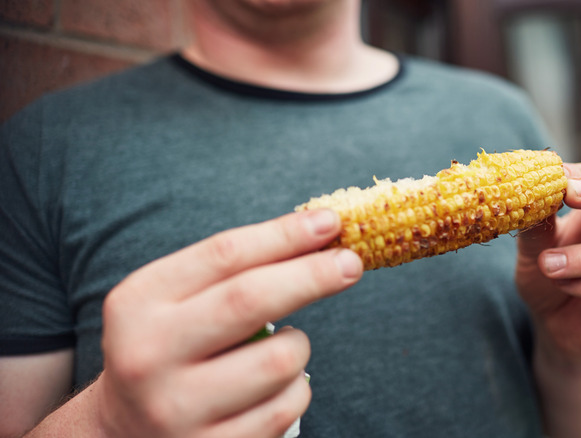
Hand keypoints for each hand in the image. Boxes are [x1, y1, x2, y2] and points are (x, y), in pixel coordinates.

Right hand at [93, 209, 361, 437]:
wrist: (125, 435)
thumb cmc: (171, 350)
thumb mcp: (176, 302)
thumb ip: (235, 268)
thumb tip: (320, 233)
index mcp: (138, 304)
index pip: (224, 255)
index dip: (284, 235)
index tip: (329, 222)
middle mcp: (148, 357)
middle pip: (250, 300)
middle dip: (312, 275)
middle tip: (351, 262)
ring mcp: (177, 411)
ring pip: (280, 360)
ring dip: (298, 347)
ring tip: (280, 350)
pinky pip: (288, 407)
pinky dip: (296, 389)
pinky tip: (272, 389)